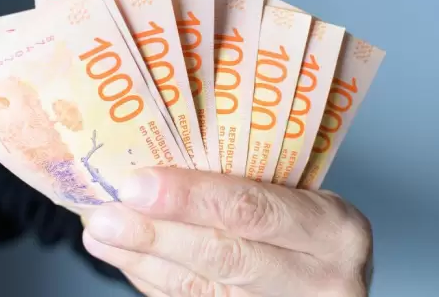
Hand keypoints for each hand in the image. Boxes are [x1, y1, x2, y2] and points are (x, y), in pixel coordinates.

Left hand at [82, 167, 372, 295]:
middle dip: (156, 237)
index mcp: (334, 229)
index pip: (253, 211)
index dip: (190, 200)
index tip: (137, 185)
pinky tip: (130, 261)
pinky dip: (158, 283)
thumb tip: (164, 154)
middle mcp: (321, 279)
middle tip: (105, 217)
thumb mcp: (305, 194)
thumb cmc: (314, 223)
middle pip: (225, 258)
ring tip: (101, 236)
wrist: (336, 275)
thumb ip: (251, 183)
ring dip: (144, 263)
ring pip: (204, 291)